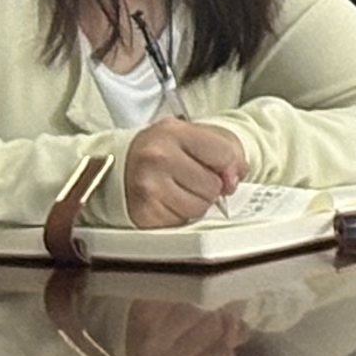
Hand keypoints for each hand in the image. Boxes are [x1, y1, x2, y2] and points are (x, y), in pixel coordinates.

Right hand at [117, 117, 247, 228]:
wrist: (122, 162)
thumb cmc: (165, 149)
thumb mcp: (196, 136)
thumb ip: (227, 151)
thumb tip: (233, 180)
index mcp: (174, 132)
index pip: (225, 155)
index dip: (231, 167)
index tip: (223, 169)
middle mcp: (156, 158)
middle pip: (212, 186)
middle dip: (209, 186)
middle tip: (191, 178)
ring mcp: (146, 187)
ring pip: (198, 208)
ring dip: (195, 203)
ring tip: (178, 189)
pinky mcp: (142, 213)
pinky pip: (180, 223)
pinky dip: (178, 216)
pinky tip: (167, 201)